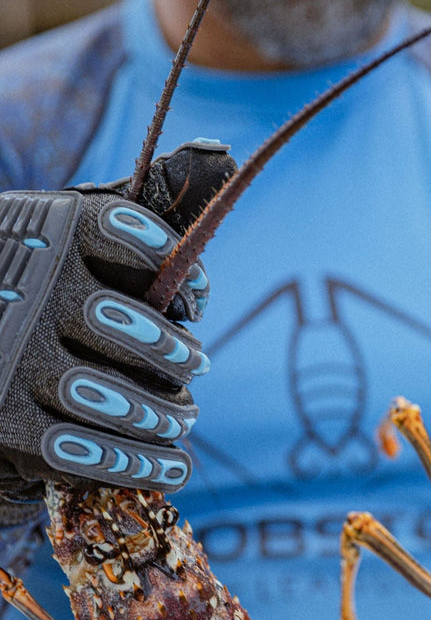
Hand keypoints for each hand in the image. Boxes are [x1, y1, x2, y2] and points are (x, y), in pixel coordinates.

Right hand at [0, 141, 234, 495]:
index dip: (173, 266)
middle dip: (173, 353)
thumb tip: (220, 154)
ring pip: (108, 395)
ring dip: (161, 414)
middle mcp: (27, 291)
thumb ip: (143, 199)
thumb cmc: (41, 278)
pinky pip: (84, 450)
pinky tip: (173, 466)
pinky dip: (138, 463)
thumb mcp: (75, 230)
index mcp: (48, 230)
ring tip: (183, 418)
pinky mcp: (4, 423)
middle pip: (123, 324)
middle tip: (197, 367)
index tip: (198, 300)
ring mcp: (11, 359)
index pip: (122, 231)